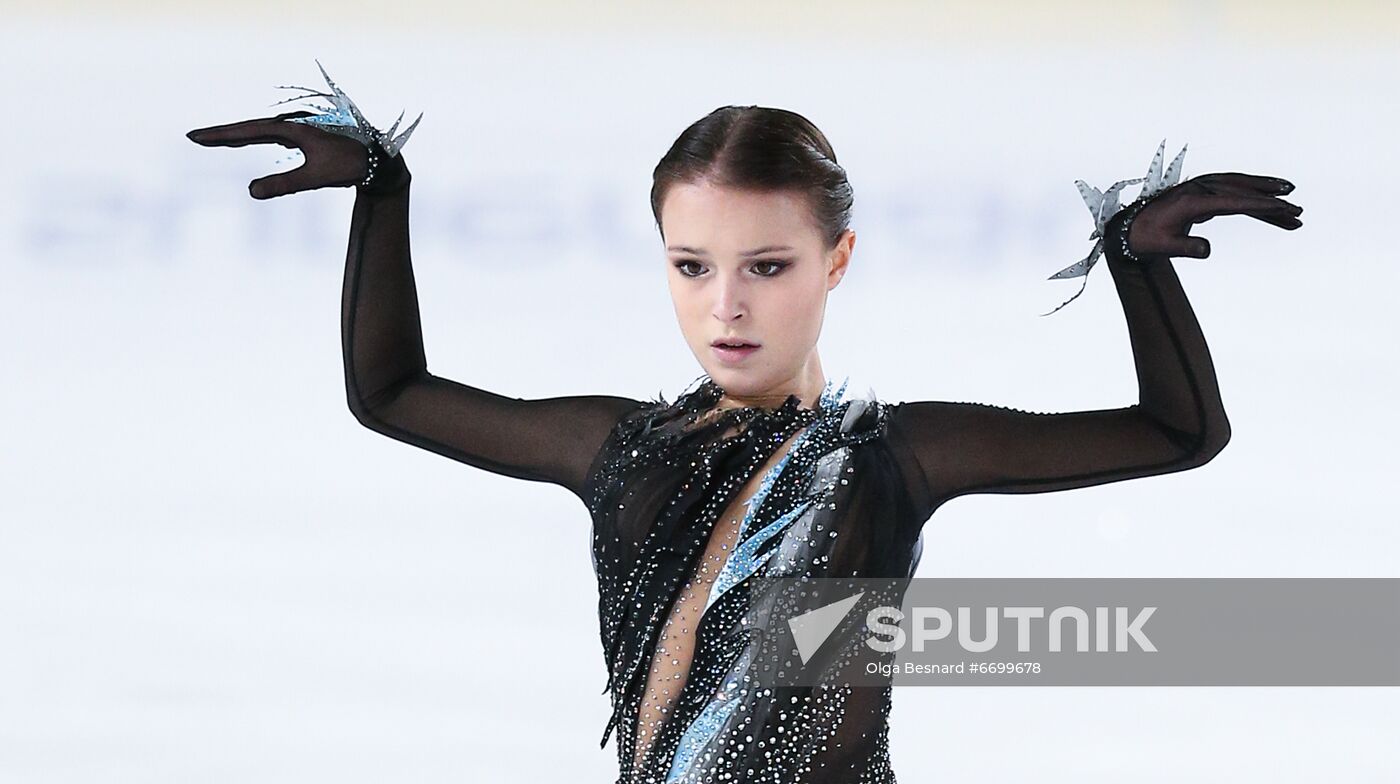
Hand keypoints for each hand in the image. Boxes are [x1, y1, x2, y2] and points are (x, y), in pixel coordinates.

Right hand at [186, 111, 377, 198]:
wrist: (380, 160)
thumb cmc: (351, 166)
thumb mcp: (317, 177)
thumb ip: (285, 184)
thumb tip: (251, 192)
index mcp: (294, 130)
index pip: (249, 131)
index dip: (221, 134)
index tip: (196, 136)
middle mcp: (294, 126)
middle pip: (250, 129)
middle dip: (223, 134)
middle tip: (195, 137)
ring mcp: (300, 132)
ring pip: (261, 132)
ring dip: (237, 136)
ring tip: (213, 140)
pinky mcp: (306, 139)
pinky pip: (273, 137)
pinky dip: (255, 139)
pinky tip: (246, 141)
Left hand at [1110, 173, 1302, 259]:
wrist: (1129, 228)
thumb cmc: (1146, 239)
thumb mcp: (1162, 247)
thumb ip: (1184, 248)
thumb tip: (1208, 251)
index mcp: (1191, 201)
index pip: (1233, 202)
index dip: (1260, 206)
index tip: (1283, 209)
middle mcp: (1199, 189)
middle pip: (1242, 191)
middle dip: (1271, 200)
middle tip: (1298, 209)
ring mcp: (1201, 187)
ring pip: (1241, 188)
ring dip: (1267, 194)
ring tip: (1293, 203)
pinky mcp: (1203, 193)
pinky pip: (1233, 193)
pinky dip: (1253, 199)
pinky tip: (1271, 207)